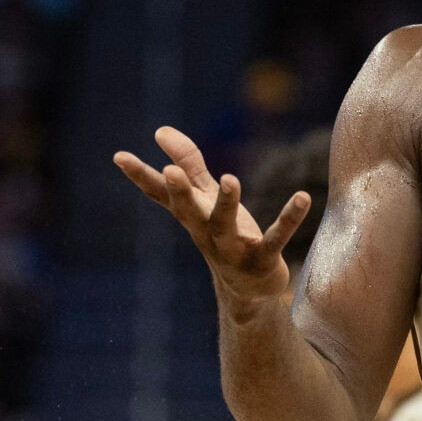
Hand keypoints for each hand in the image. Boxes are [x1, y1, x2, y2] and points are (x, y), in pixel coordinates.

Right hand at [113, 127, 311, 305]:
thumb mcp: (205, 199)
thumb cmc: (225, 235)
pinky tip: (303, 197)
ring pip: (225, 225)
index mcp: (191, 216)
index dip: (140, 176)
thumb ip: (188, 164)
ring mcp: (233, 248)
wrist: (248, 290)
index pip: (161, 194)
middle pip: (188, 211)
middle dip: (180, 192)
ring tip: (230, 179)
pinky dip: (289, 219)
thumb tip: (160, 130)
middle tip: (170, 171)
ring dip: (227, 203)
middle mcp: (206, 232)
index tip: (119, 156)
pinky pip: (276, 238)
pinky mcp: (263, 260)